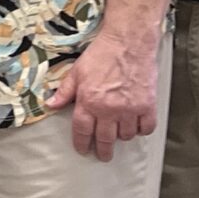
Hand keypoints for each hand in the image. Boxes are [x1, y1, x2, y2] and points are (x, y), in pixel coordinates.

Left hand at [48, 30, 158, 160]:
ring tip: (118, 133)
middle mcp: (109, 109)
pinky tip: (136, 126)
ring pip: (126, 135)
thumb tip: (50, 105)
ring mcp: (130, 109)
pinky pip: (145, 128)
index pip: (82, 130)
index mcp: (89, 101)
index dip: (81, 143)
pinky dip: (141, 130)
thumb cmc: (102, 54)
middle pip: (104, 139)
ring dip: (121, 137)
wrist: (129, 42)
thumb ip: (64, 91)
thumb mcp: (77, 71)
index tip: (82, 150)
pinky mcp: (148, 105)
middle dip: (102, 150)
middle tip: (103, 155)